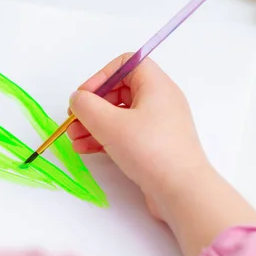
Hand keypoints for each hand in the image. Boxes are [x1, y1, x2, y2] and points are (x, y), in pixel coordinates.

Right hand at [68, 54, 255, 255]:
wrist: (182, 191)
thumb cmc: (149, 150)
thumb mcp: (109, 123)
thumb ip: (86, 106)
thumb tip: (78, 99)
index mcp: (156, 85)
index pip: (126, 64)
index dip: (101, 76)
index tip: (85, 96)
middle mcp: (160, 100)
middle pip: (119, 90)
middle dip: (92, 105)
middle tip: (73, 120)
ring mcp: (159, 124)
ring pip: (120, 115)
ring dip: (94, 124)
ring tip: (74, 138)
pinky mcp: (155, 146)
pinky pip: (126, 133)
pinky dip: (105, 137)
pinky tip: (85, 149)